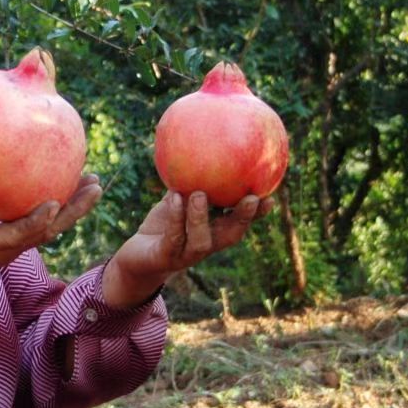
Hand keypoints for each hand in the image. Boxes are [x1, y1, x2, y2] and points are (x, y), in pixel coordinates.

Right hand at [0, 155, 101, 304]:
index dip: (37, 220)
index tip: (54, 202)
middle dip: (74, 209)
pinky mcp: (14, 245)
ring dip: (73, 209)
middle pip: (49, 231)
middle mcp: (7, 248)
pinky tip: (65, 189)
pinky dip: (58, 211)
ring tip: (93, 184)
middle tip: (95, 183)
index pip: (19, 235)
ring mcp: (13, 248)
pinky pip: (42, 227)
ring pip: (51, 230)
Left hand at [100, 190, 268, 307]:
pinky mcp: (165, 257)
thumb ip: (188, 183)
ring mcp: (186, 255)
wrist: (136, 258)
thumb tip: (201, 149)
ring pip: (202, 241)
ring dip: (202, 217)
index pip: (240, 223)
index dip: (257, 214)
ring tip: (200, 194)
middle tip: (252, 198)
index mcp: (212, 232)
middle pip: (231, 236)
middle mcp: (205, 245)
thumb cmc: (161, 226)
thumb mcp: (175, 202)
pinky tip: (175, 198)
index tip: (271, 196)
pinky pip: (173, 238)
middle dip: (243, 218)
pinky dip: (176, 218)